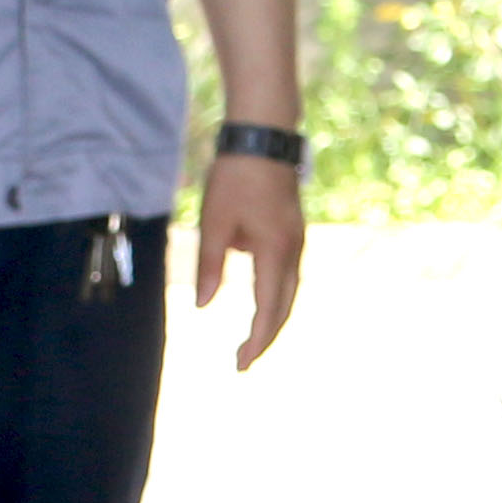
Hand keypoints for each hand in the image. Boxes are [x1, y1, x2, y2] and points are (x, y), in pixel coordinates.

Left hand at [193, 153, 304, 372]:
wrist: (263, 136)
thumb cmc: (235, 175)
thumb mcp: (212, 221)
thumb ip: (209, 265)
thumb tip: (203, 307)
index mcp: (274, 251)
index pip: (267, 310)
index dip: (255, 342)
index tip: (240, 366)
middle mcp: (294, 251)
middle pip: (284, 308)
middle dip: (265, 338)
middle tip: (243, 363)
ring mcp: (298, 240)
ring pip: (290, 293)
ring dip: (272, 319)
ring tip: (251, 340)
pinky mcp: (294, 232)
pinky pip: (288, 275)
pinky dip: (276, 297)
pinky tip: (260, 300)